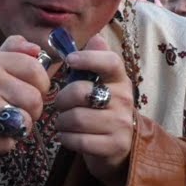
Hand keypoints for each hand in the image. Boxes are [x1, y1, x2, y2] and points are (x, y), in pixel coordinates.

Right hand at [0, 35, 50, 160]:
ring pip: (26, 120)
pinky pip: (12, 141)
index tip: (29, 89)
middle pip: (35, 98)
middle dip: (33, 109)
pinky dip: (9, 142)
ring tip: (7, 121)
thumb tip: (36, 48)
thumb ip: (16, 50)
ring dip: (23, 126)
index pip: (36, 70)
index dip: (41, 85)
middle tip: (17, 109)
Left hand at [53, 35, 136, 185]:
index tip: (70, 61)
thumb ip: (95, 61)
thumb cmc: (101, 110)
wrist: (120, 148)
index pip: (110, 61)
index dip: (88, 58)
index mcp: (120, 80)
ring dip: (61, 122)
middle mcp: (124, 99)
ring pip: (75, 118)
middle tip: (61, 106)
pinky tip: (69, 137)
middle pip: (80, 92)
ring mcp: (122, 124)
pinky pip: (78, 140)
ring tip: (64, 123)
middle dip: (61, 100)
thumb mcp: (100, 84)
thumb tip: (96, 36)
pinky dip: (66, 139)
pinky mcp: (115, 146)